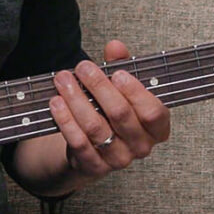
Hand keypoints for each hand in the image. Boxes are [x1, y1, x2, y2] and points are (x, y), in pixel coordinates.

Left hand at [47, 41, 170, 181]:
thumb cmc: (115, 111)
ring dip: (76, 99)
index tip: (118, 73)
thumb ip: (122, 65)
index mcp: (157, 128)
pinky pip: (78, 142)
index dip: (136, 92)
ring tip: (63, 80)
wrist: (96, 148)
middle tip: (83, 68)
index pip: (153, 112)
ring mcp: (118, 159)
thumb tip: (115, 47)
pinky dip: (65, 120)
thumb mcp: (124, 88)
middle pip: (120, 114)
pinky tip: (56, 103)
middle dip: (99, 86)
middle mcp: (141, 146)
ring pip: (95, 127)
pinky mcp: (94, 166)